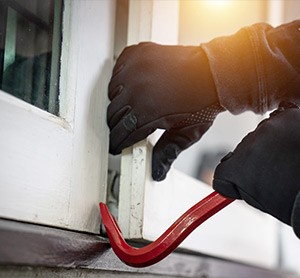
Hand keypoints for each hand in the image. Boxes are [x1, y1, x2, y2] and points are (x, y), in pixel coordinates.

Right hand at [108, 42, 223, 180]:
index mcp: (147, 113)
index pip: (120, 134)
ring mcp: (135, 70)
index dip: (117, 143)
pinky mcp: (137, 55)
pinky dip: (121, 79)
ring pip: (112, 93)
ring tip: (133, 105)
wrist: (214, 72)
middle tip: (127, 127)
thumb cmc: (203, 102)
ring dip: (119, 102)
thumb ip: (167, 153)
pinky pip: (117, 70)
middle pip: (113, 115)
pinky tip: (133, 85)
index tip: (117, 145)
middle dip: (117, 125)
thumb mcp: (187, 133)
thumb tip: (157, 172)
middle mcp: (136, 90)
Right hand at [213, 102, 299, 237]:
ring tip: (290, 158)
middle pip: (243, 151)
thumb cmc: (296, 198)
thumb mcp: (262, 200)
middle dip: (255, 159)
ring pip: (261, 135)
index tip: (238, 182)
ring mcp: (268, 129)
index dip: (231, 179)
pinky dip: (286, 130)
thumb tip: (241, 177)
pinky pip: (280, 121)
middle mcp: (248, 145)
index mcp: (237, 169)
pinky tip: (295, 144)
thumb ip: (244, 185)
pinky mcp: (288, 116)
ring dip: (270, 144)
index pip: (223, 170)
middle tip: (276, 171)